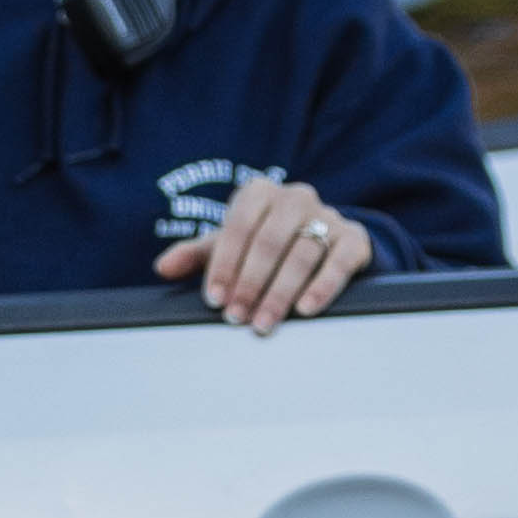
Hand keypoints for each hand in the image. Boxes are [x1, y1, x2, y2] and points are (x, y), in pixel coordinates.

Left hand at [154, 177, 373, 333]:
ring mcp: (328, 216)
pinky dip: (322, 286)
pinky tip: (305, 310)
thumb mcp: (232, 244)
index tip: (214, 299)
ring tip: (263, 323)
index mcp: (259, 193)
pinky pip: (338, 261)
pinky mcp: (354, 238)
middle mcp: (295, 197)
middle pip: (270, 241)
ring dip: (280, 292)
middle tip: (237, 317)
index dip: (224, 265)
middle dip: (250, 283)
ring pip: (302, 253)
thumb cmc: (266, 242)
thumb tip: (163, 268)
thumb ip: (197, 255)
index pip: (239, 226)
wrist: (323, 239)